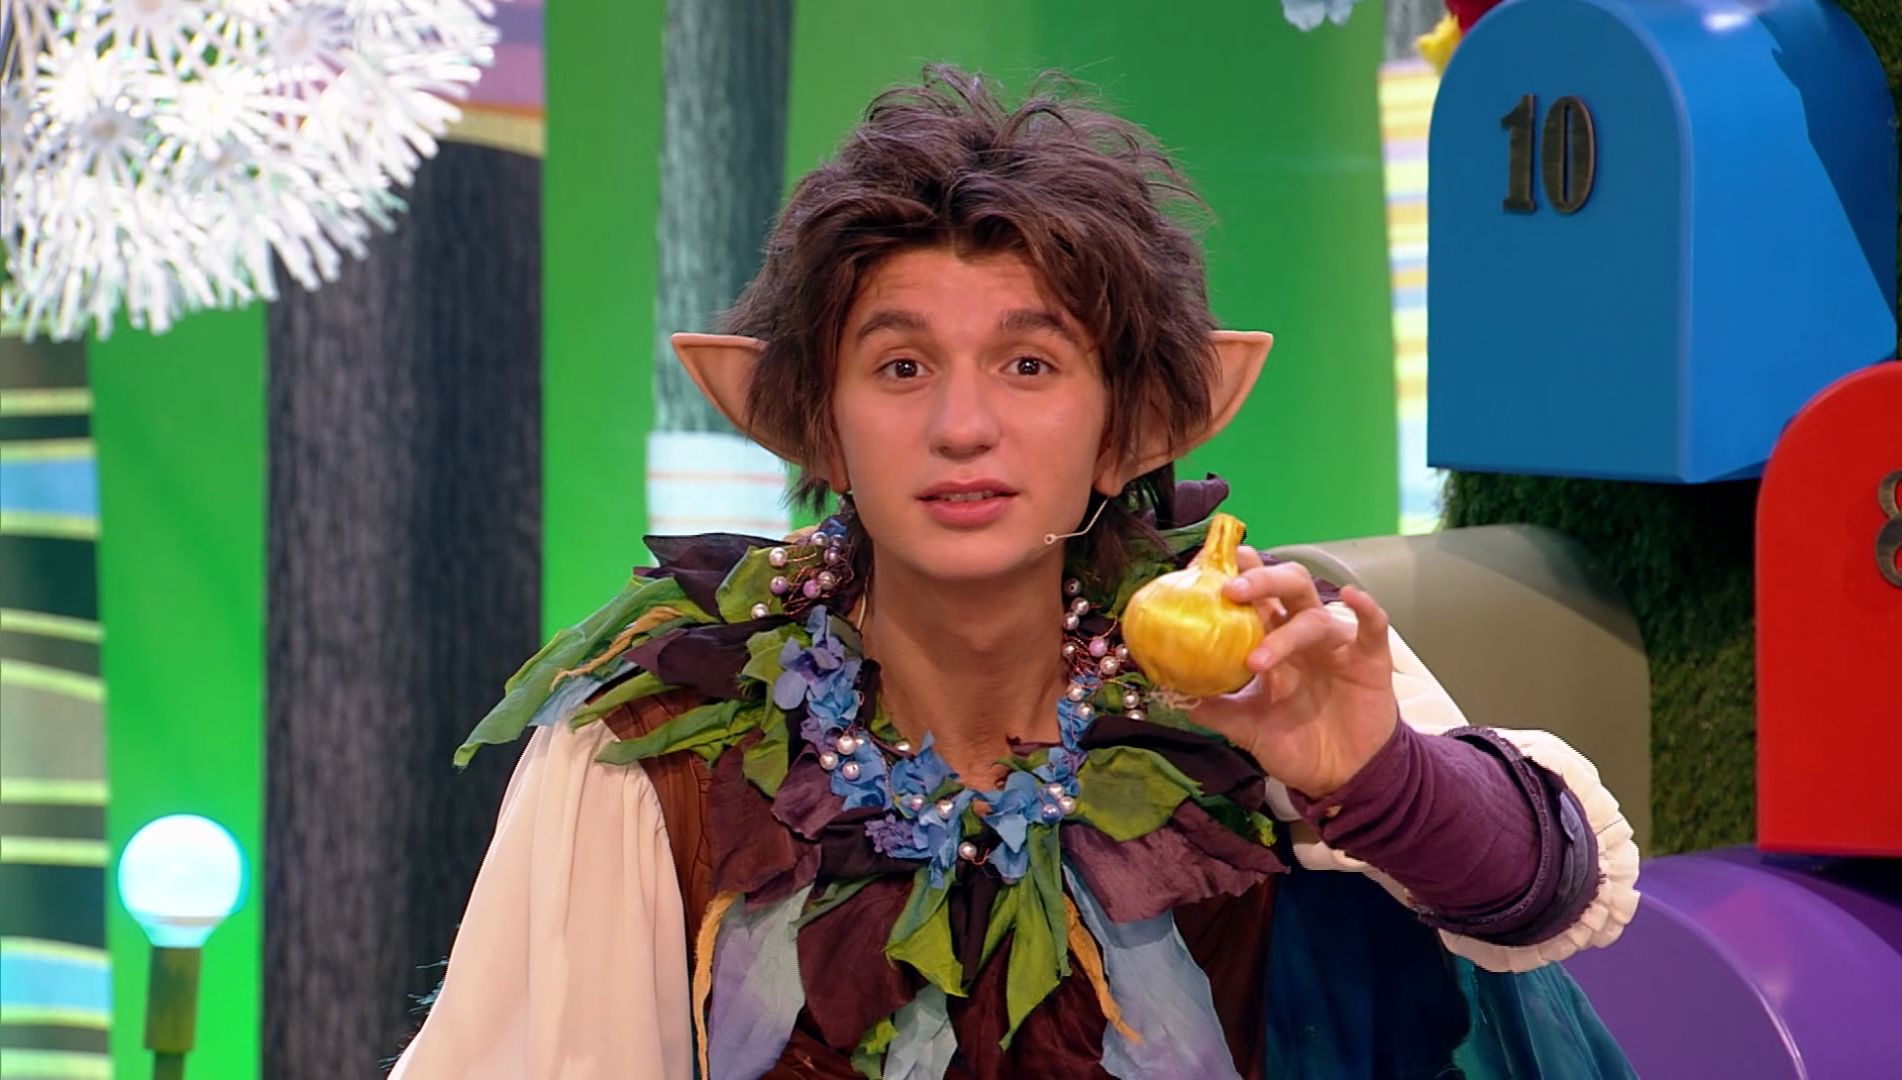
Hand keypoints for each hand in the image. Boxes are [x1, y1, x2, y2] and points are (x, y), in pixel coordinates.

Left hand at [1188, 548, 1398, 798]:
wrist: (1341, 776)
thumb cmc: (1296, 744)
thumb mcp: (1247, 727)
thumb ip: (1215, 708)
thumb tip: (1174, 693)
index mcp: (1274, 641)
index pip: (1256, 596)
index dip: (1237, 574)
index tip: (1209, 563)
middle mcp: (1303, 634)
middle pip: (1287, 585)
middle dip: (1261, 580)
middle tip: (1231, 590)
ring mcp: (1336, 644)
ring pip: (1314, 615)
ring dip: (1285, 633)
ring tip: (1257, 660)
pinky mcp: (1370, 660)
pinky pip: (1373, 626)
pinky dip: (1366, 609)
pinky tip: (1352, 597)